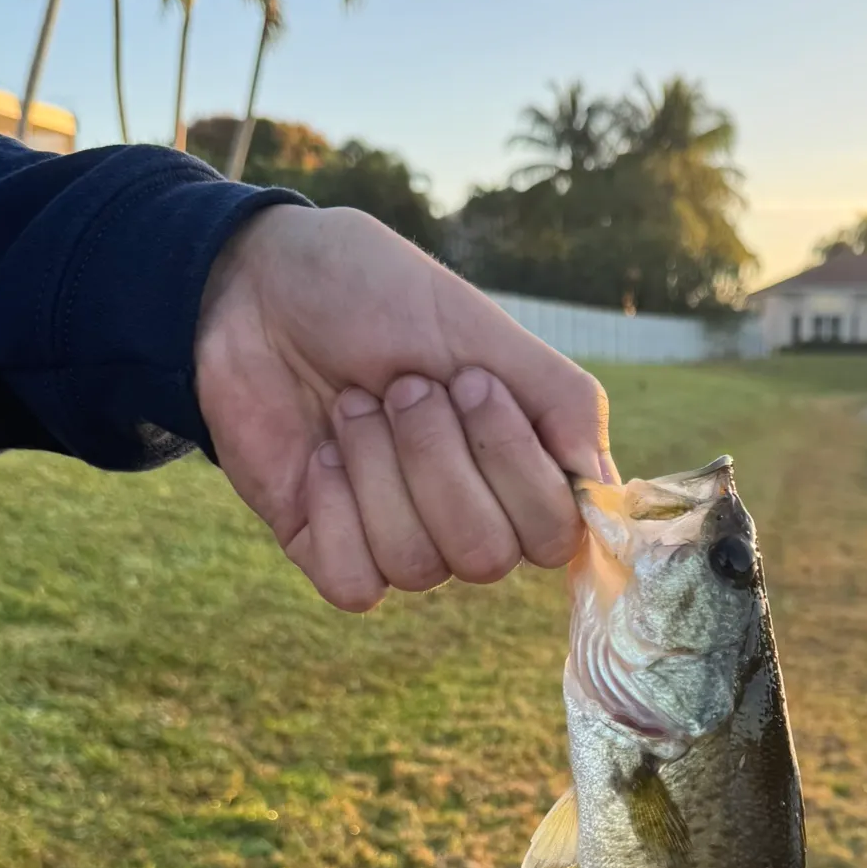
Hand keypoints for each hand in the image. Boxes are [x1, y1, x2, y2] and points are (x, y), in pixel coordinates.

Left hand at [194, 204, 614, 610]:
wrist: (263, 286)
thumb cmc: (381, 297)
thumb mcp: (485, 329)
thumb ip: (563, 404)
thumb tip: (603, 490)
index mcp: (521, 469)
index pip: (556, 535)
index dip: (516, 469)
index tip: (476, 383)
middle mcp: (470, 516)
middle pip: (486, 557)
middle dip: (437, 459)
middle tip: (404, 386)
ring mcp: (399, 538)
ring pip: (418, 564)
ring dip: (380, 468)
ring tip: (355, 405)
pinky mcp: (329, 549)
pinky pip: (355, 581)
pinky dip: (337, 508)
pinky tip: (321, 452)